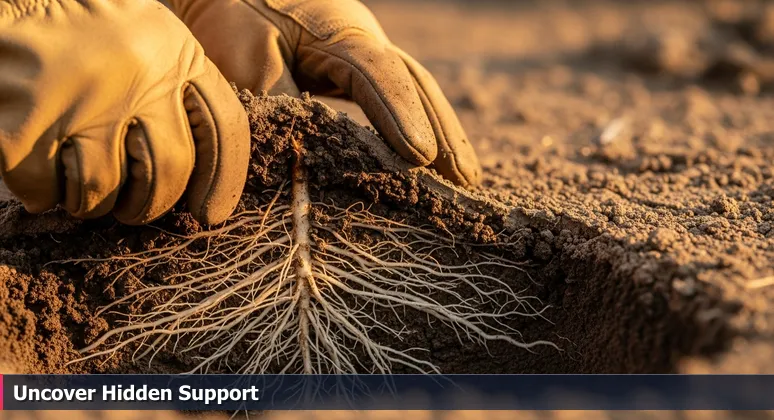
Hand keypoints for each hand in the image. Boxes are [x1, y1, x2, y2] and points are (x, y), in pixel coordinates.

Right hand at [0, 0, 249, 224]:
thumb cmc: (87, 23)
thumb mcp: (151, 38)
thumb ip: (179, 90)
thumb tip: (202, 176)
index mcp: (176, 55)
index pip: (223, 130)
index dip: (223, 181)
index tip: (208, 213)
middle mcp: (138, 77)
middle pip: (167, 171)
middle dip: (149, 204)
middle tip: (131, 209)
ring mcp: (81, 101)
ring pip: (103, 189)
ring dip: (91, 202)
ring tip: (78, 187)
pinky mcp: (23, 122)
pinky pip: (43, 189)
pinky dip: (41, 193)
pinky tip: (39, 175)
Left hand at [169, 0, 481, 186]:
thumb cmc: (230, 17)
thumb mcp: (244, 58)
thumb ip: (275, 102)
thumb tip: (302, 155)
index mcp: (337, 33)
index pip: (378, 75)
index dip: (401, 115)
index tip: (421, 158)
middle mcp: (362, 38)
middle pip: (414, 83)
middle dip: (443, 131)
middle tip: (465, 180)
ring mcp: (363, 49)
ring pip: (415, 87)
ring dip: (442, 129)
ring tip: (465, 175)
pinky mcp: (355, 64)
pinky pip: (398, 93)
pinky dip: (419, 123)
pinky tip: (433, 154)